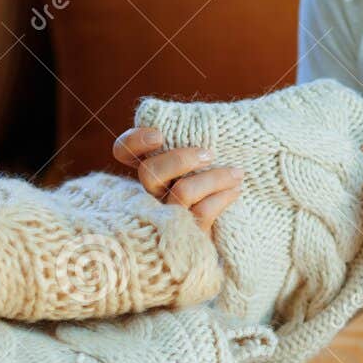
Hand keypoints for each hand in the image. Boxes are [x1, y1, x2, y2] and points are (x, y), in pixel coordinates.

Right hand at [111, 126, 242, 237]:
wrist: (229, 242)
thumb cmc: (218, 191)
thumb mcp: (205, 165)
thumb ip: (199, 144)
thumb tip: (218, 119)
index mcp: (154, 173)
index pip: (125, 152)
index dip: (133, 141)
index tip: (158, 135)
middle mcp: (154, 195)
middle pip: (149, 173)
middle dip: (180, 159)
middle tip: (209, 154)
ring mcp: (169, 217)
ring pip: (181, 192)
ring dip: (213, 178)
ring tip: (237, 174)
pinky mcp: (189, 235)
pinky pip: (203, 212)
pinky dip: (221, 197)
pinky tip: (235, 191)